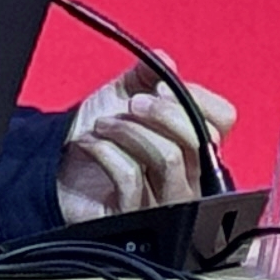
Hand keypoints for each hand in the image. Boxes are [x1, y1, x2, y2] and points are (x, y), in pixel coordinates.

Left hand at [56, 71, 238, 222]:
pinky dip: (107, 151)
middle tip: (132, 104)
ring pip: (171, 158)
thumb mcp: (121, 96)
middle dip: (164, 113)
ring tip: (103, 125)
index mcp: (194, 146)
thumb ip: (145, 76)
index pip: (223, 120)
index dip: (196, 99)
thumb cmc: (98, 137)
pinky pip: (133, 177)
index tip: (161, 87)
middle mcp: (189, 176)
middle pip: (203, 140)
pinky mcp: (135, 218)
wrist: (57, 171)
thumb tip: (165, 61)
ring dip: (131, 131)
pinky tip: (91, 145)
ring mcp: (165, 202)